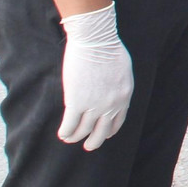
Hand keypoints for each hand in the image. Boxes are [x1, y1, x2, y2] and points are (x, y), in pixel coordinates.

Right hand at [58, 2, 133, 150]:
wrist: (96, 41)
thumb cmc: (109, 48)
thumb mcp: (123, 70)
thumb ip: (118, 85)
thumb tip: (111, 92)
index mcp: (124, 96)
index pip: (118, 121)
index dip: (109, 130)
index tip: (104, 134)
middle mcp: (111, 105)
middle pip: (102, 132)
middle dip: (94, 141)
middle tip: (89, 145)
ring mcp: (94, 106)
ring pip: (84, 131)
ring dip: (75, 137)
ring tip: (70, 138)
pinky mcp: (77, 103)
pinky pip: (70, 126)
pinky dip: (65, 132)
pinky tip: (62, 134)